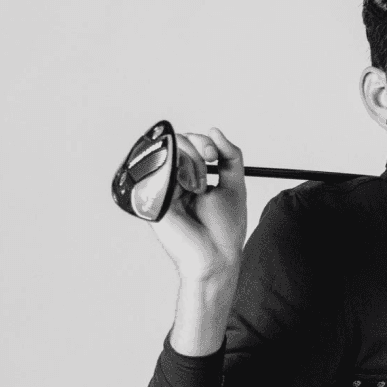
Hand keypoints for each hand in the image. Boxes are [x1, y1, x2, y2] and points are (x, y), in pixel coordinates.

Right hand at [148, 127, 246, 281]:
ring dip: (191, 162)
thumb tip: (214, 130)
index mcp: (191, 177)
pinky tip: (190, 189)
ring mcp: (162, 188)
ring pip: (168, 152)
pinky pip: (158, 169)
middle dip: (198, 147)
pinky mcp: (152, 198)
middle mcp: (174, 181)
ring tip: (199, 187)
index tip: (214, 155)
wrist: (216, 256)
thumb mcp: (234, 185)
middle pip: (177, 142)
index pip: (189, 144)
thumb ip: (229, 156)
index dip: (202, 142)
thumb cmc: (225, 228)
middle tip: (210, 161)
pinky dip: (178, 171)